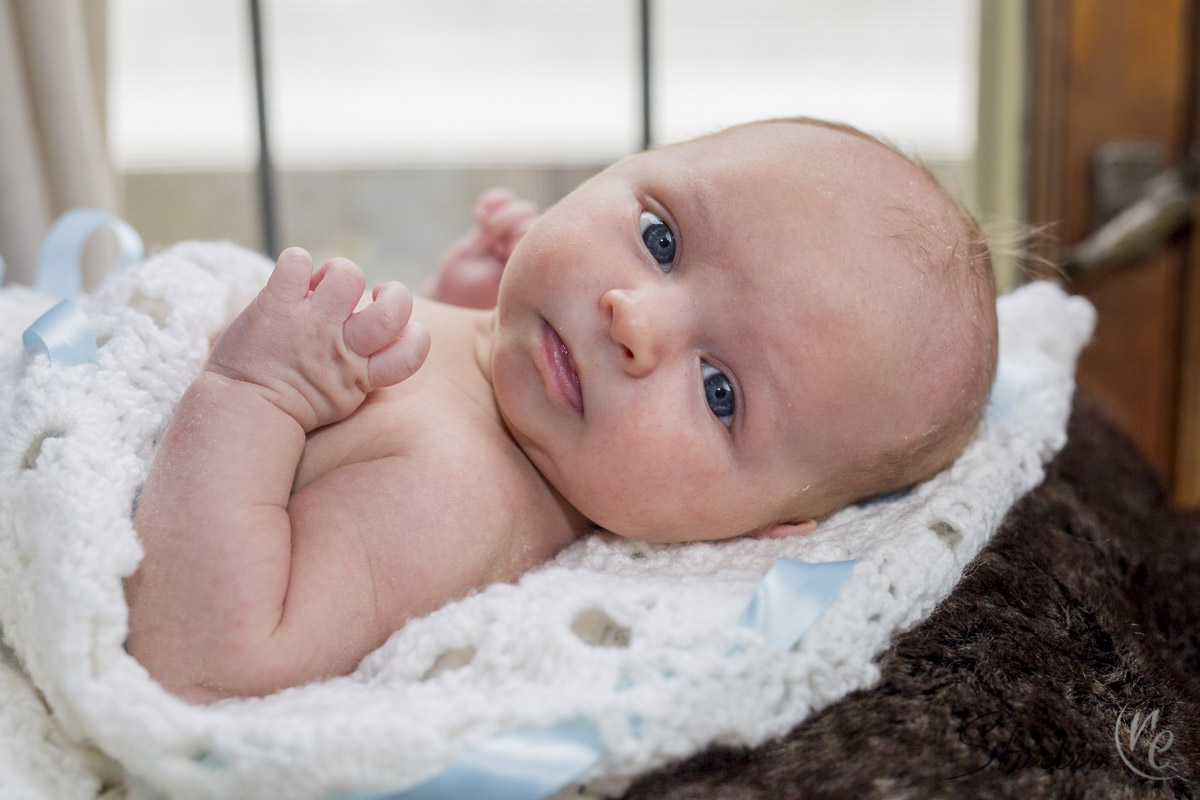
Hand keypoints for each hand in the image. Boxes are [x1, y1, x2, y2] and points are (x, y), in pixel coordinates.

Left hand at [207, 247, 429, 431]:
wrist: (240, 413)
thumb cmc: (289, 407)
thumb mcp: (340, 398)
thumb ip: (360, 370)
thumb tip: (372, 336)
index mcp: (362, 375)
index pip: (415, 347)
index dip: (413, 332)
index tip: (389, 335)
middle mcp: (343, 347)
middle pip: (394, 307)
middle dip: (393, 292)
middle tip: (370, 297)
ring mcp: (311, 324)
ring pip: (349, 274)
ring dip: (338, 272)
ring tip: (322, 288)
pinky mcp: (277, 305)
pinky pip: (298, 262)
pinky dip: (295, 263)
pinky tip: (288, 281)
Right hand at [427, 188, 538, 308]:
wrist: (453, 291)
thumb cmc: (476, 293)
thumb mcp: (498, 284)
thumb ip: (517, 263)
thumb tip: (526, 238)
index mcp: (537, 265)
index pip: (542, 236)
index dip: (519, 237)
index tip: (502, 253)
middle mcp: (530, 249)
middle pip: (532, 218)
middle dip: (508, 226)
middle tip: (492, 246)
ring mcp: (513, 234)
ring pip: (522, 208)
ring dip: (499, 217)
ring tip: (482, 238)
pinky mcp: (497, 223)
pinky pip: (503, 199)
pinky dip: (491, 201)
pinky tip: (478, 215)